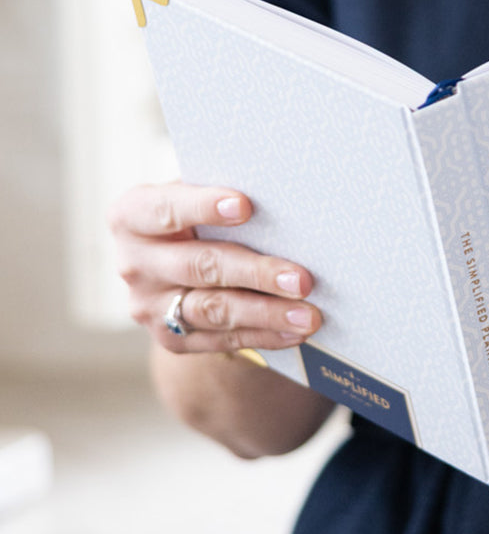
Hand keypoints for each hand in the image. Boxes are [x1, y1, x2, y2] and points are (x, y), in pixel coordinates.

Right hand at [110, 182, 321, 352]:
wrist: (181, 264)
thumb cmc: (202, 216)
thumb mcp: (198, 196)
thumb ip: (224, 193)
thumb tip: (283, 194)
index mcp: (133, 215)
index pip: (165, 210)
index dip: (202, 206)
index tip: (245, 205)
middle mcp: (134, 262)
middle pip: (199, 266)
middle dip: (255, 272)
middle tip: (302, 279)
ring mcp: (149, 305)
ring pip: (213, 309)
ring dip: (267, 313)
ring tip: (309, 314)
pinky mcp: (171, 339)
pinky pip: (222, 340)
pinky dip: (263, 335)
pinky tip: (295, 330)